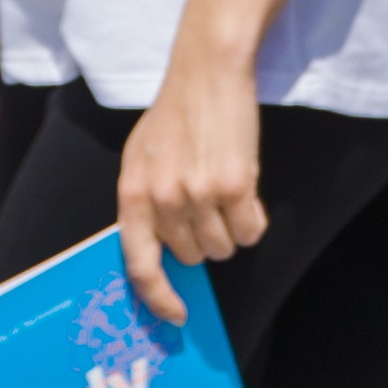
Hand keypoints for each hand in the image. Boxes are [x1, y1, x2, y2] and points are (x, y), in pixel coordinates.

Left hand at [116, 38, 268, 315]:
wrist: (208, 72)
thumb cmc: (176, 114)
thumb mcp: (142, 160)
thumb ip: (146, 205)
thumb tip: (161, 253)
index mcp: (133, 194)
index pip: (139, 266)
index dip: (158, 298)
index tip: (176, 315)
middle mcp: (162, 200)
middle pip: (192, 257)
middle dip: (204, 239)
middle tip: (208, 202)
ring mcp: (198, 194)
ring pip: (224, 247)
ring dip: (231, 228)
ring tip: (225, 189)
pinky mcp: (234, 186)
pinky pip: (251, 231)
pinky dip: (254, 219)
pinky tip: (246, 190)